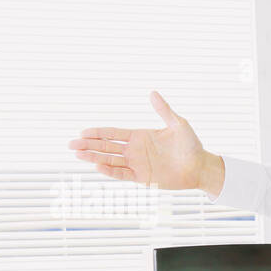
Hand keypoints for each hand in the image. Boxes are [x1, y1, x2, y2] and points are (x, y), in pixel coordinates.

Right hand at [68, 91, 221, 194]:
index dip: (97, 133)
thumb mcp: (178, 124)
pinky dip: (110, 171)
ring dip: (94, 157)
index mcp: (139, 136)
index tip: (82, 132)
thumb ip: (164, 110)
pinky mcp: (143, 178)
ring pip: (110, 160)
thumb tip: (152, 93)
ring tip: (77, 155)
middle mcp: (135, 150)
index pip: (113, 133)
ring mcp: (138, 164)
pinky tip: (98, 166)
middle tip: (70, 145)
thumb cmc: (191, 145)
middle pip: (106, 147)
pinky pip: (123, 174)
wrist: (200, 166)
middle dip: (88, 145)